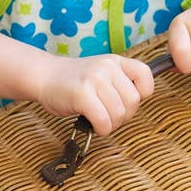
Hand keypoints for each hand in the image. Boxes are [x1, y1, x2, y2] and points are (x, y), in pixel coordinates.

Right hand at [35, 54, 153, 136]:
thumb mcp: (102, 72)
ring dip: (111, 125)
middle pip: (133, 101)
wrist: (45, 76)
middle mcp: (107, 67)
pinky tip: (93, 125)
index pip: (145, 75)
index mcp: (116, 61)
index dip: (142, 93)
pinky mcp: (82, 95)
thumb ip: (120, 83)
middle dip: (124, 116)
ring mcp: (94, 79)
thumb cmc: (76, 81)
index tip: (126, 101)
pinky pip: (103, 120)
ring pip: (119, 113)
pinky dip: (102, 129)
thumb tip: (134, 107)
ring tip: (99, 120)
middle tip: (109, 116)